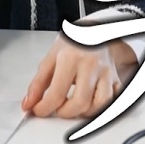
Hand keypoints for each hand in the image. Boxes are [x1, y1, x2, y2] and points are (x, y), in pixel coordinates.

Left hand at [21, 37, 137, 118]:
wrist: (95, 31)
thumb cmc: (73, 44)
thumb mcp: (50, 59)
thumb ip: (37, 84)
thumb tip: (28, 104)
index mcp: (70, 58)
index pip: (57, 93)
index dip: (44, 108)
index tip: (39, 110)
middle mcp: (91, 65)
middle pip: (80, 102)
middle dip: (65, 113)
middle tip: (58, 109)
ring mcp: (106, 72)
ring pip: (100, 104)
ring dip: (85, 112)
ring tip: (74, 107)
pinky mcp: (116, 78)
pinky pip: (113, 100)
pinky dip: (101, 108)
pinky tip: (90, 104)